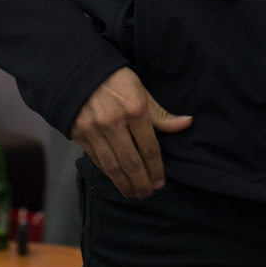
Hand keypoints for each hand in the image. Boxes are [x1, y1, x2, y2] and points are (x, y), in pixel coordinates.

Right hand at [70, 67, 192, 197]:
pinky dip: (108, 173)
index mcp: (134, 110)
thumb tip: (186, 123)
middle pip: (131, 161)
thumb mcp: (140, 90)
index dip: (156, 168)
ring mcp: (95, 131)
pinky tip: (117, 180)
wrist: (79, 72)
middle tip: (148, 193)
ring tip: (134, 194)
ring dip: (124, 184)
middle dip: (142, 181)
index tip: (161, 181)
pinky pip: (97, 160)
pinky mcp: (80, 136)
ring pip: (112, 166)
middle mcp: (114, 123)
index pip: (149, 147)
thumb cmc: (115, 79)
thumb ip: (160, 113)